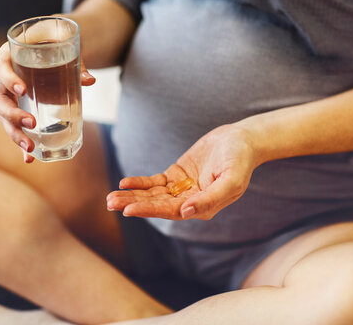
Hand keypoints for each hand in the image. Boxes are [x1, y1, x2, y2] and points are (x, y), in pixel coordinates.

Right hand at [0, 29, 94, 162]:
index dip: (9, 79)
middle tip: (32, 122)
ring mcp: (8, 96)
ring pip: (4, 118)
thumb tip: (89, 80)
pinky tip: (30, 159)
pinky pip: (15, 128)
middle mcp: (3, 79)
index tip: (24, 89)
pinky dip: (22, 144)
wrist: (49, 44)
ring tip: (30, 149)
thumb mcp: (64, 45)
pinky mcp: (17, 109)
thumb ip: (76, 61)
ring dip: (15, 135)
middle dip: (13, 115)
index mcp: (9, 57)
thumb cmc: (53, 42)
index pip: (1, 68)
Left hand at [106, 124, 256, 219]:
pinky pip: (155, 182)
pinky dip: (140, 183)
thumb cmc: (240, 160)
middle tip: (111, 203)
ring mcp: (182, 188)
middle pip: (157, 205)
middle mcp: (190, 201)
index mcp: (203, 207)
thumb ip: (210, 198)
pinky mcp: (177, 175)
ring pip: (153, 194)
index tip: (129, 210)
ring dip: (132, 196)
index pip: (171, 211)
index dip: (149, 210)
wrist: (241, 140)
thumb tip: (185, 213)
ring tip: (111, 197)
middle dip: (134, 204)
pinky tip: (125, 183)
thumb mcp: (230, 180)